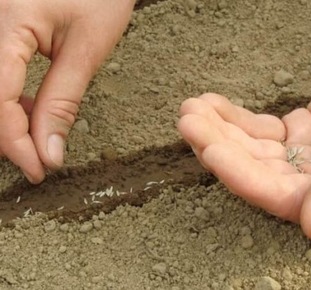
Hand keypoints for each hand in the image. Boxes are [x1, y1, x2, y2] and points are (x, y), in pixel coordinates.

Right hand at [0, 0, 134, 182]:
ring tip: (39, 141)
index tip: (40, 168)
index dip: (16, 141)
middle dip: (10, 136)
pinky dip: (13, 103)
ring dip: (10, 121)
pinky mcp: (3, 34)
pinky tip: (33, 112)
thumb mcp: (86, 50)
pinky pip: (0, 78)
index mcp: (9, 21)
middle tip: (39, 160)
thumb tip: (50, 151)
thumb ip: (63, 101)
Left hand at [178, 67, 310, 238]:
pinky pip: (258, 126)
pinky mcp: (299, 130)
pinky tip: (211, 103)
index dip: (240, 173)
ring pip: (249, 145)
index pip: (272, 193)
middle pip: (252, 167)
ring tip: (190, 108)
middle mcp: (309, 181)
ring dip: (217, 126)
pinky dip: (234, 115)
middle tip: (187, 120)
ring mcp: (301, 154)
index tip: (211, 150)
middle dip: (216, 143)